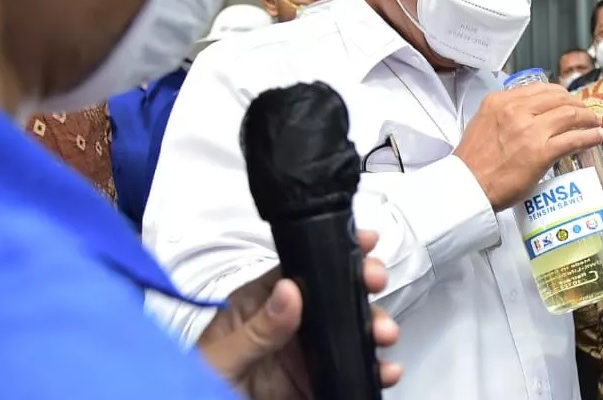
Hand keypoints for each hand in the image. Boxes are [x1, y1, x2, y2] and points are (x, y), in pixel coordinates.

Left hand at [197, 230, 403, 398]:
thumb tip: (290, 290)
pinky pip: (352, 370)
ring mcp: (305, 356)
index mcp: (259, 307)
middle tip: (377, 282)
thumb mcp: (221, 358)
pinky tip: (385, 370)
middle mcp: (288, 327)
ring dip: (375, 327)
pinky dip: (375, 369)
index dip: (334, 251)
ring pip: (351, 331)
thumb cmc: (194, 386)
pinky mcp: (317, 384)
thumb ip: (256, 330)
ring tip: (384, 334)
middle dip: (362, 286)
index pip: (301, 270)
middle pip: (334, 295)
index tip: (364, 240)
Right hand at [456, 82, 602, 210]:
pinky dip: (590, 136)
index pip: (541, 89)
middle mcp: (516, 110)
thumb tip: (530, 114)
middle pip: (559, 98)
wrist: (467, 188)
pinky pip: (574, 139)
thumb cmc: (474, 162)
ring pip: (570, 115)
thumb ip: (505, 113)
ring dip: (587, 118)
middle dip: (577, 104)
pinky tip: (597, 137)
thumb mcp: (484, 123)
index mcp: (500, 101)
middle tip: (585, 113)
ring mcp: (530, 130)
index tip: (568, 101)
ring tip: (594, 123)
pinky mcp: (541, 152)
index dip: (561, 95)